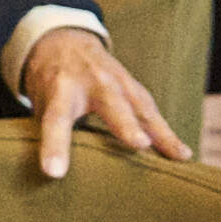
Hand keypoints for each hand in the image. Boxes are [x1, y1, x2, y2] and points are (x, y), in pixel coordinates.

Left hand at [13, 22, 181, 176]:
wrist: (65, 42)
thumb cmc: (49, 84)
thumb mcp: (39, 103)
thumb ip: (44, 132)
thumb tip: (46, 179)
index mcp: (59, 89)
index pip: (55, 120)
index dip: (54, 146)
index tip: (54, 172)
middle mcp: (92, 81)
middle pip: (111, 103)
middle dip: (125, 124)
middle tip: (138, 145)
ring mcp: (117, 81)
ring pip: (141, 107)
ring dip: (160, 132)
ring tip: (178, 156)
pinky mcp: (134, 87)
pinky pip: (152, 111)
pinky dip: (166, 133)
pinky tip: (181, 154)